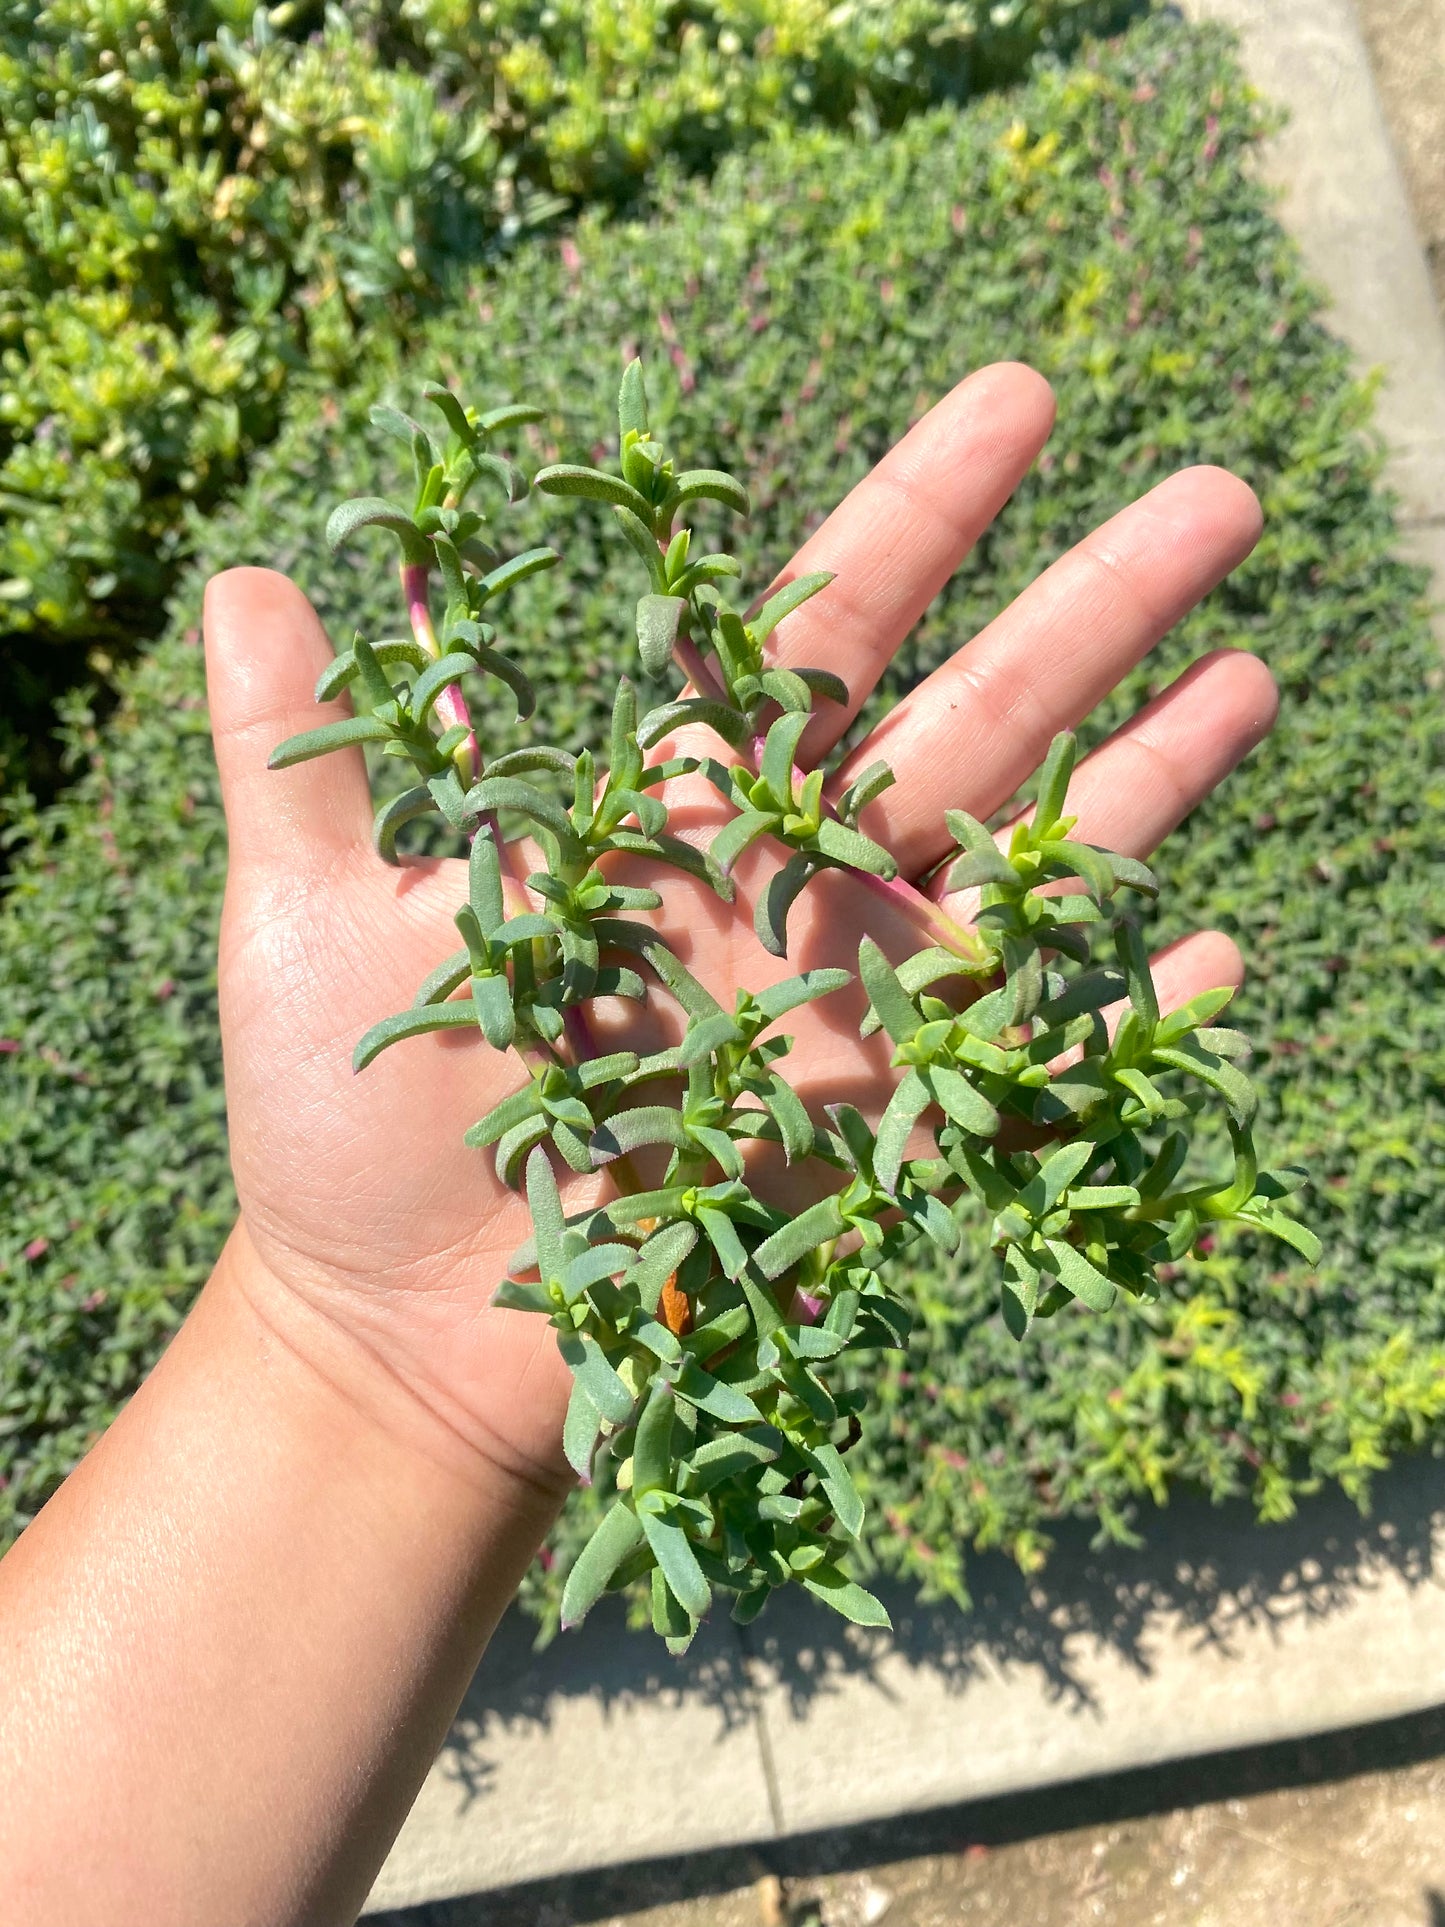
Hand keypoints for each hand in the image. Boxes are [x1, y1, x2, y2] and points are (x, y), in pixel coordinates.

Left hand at [205, 361, 1274, 1498]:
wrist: (406, 1330)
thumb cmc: (353, 1123)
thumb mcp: (311, 921)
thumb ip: (303, 752)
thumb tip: (256, 573)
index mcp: (679, 810)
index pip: (822, 628)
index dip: (921, 512)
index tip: (1022, 397)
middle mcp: (794, 888)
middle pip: (973, 717)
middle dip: (1093, 605)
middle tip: (1219, 493)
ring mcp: (856, 1009)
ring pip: (1030, 867)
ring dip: (1150, 776)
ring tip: (1258, 671)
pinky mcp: (886, 1136)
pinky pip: (1033, 1067)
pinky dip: (1122, 1023)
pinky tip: (1221, 958)